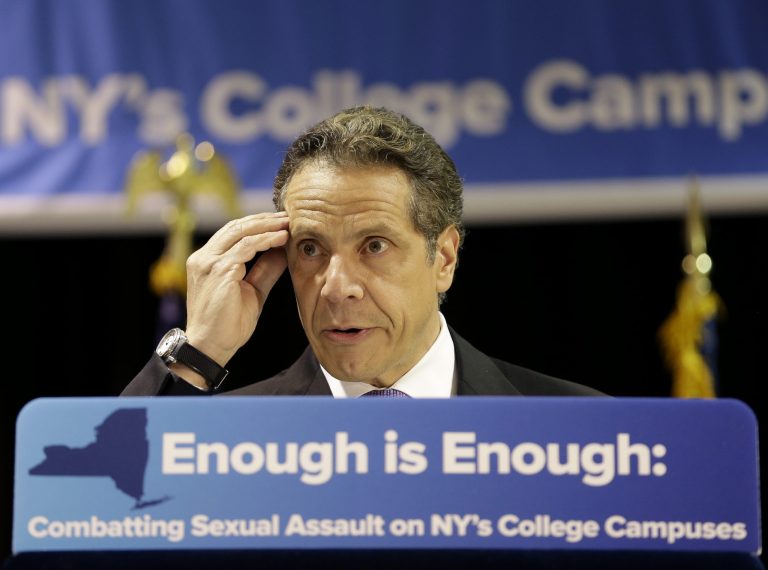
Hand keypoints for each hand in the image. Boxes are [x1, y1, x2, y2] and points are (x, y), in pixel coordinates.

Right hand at [182, 212, 288, 367]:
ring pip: (241, 232)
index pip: (232, 233)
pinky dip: (266, 240)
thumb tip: (283, 251)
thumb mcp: (252, 291)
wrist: (211, 347)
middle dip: (264, 219)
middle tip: (287, 217)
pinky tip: (281, 238)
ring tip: (288, 224)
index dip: (257, 224)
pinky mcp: (219, 270)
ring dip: (267, 226)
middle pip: (236, 226)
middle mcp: (204, 257)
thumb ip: (265, 270)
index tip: (280, 223)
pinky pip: (246, 247)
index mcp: (207, 260)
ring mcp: (209, 262)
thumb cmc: (228, 324)